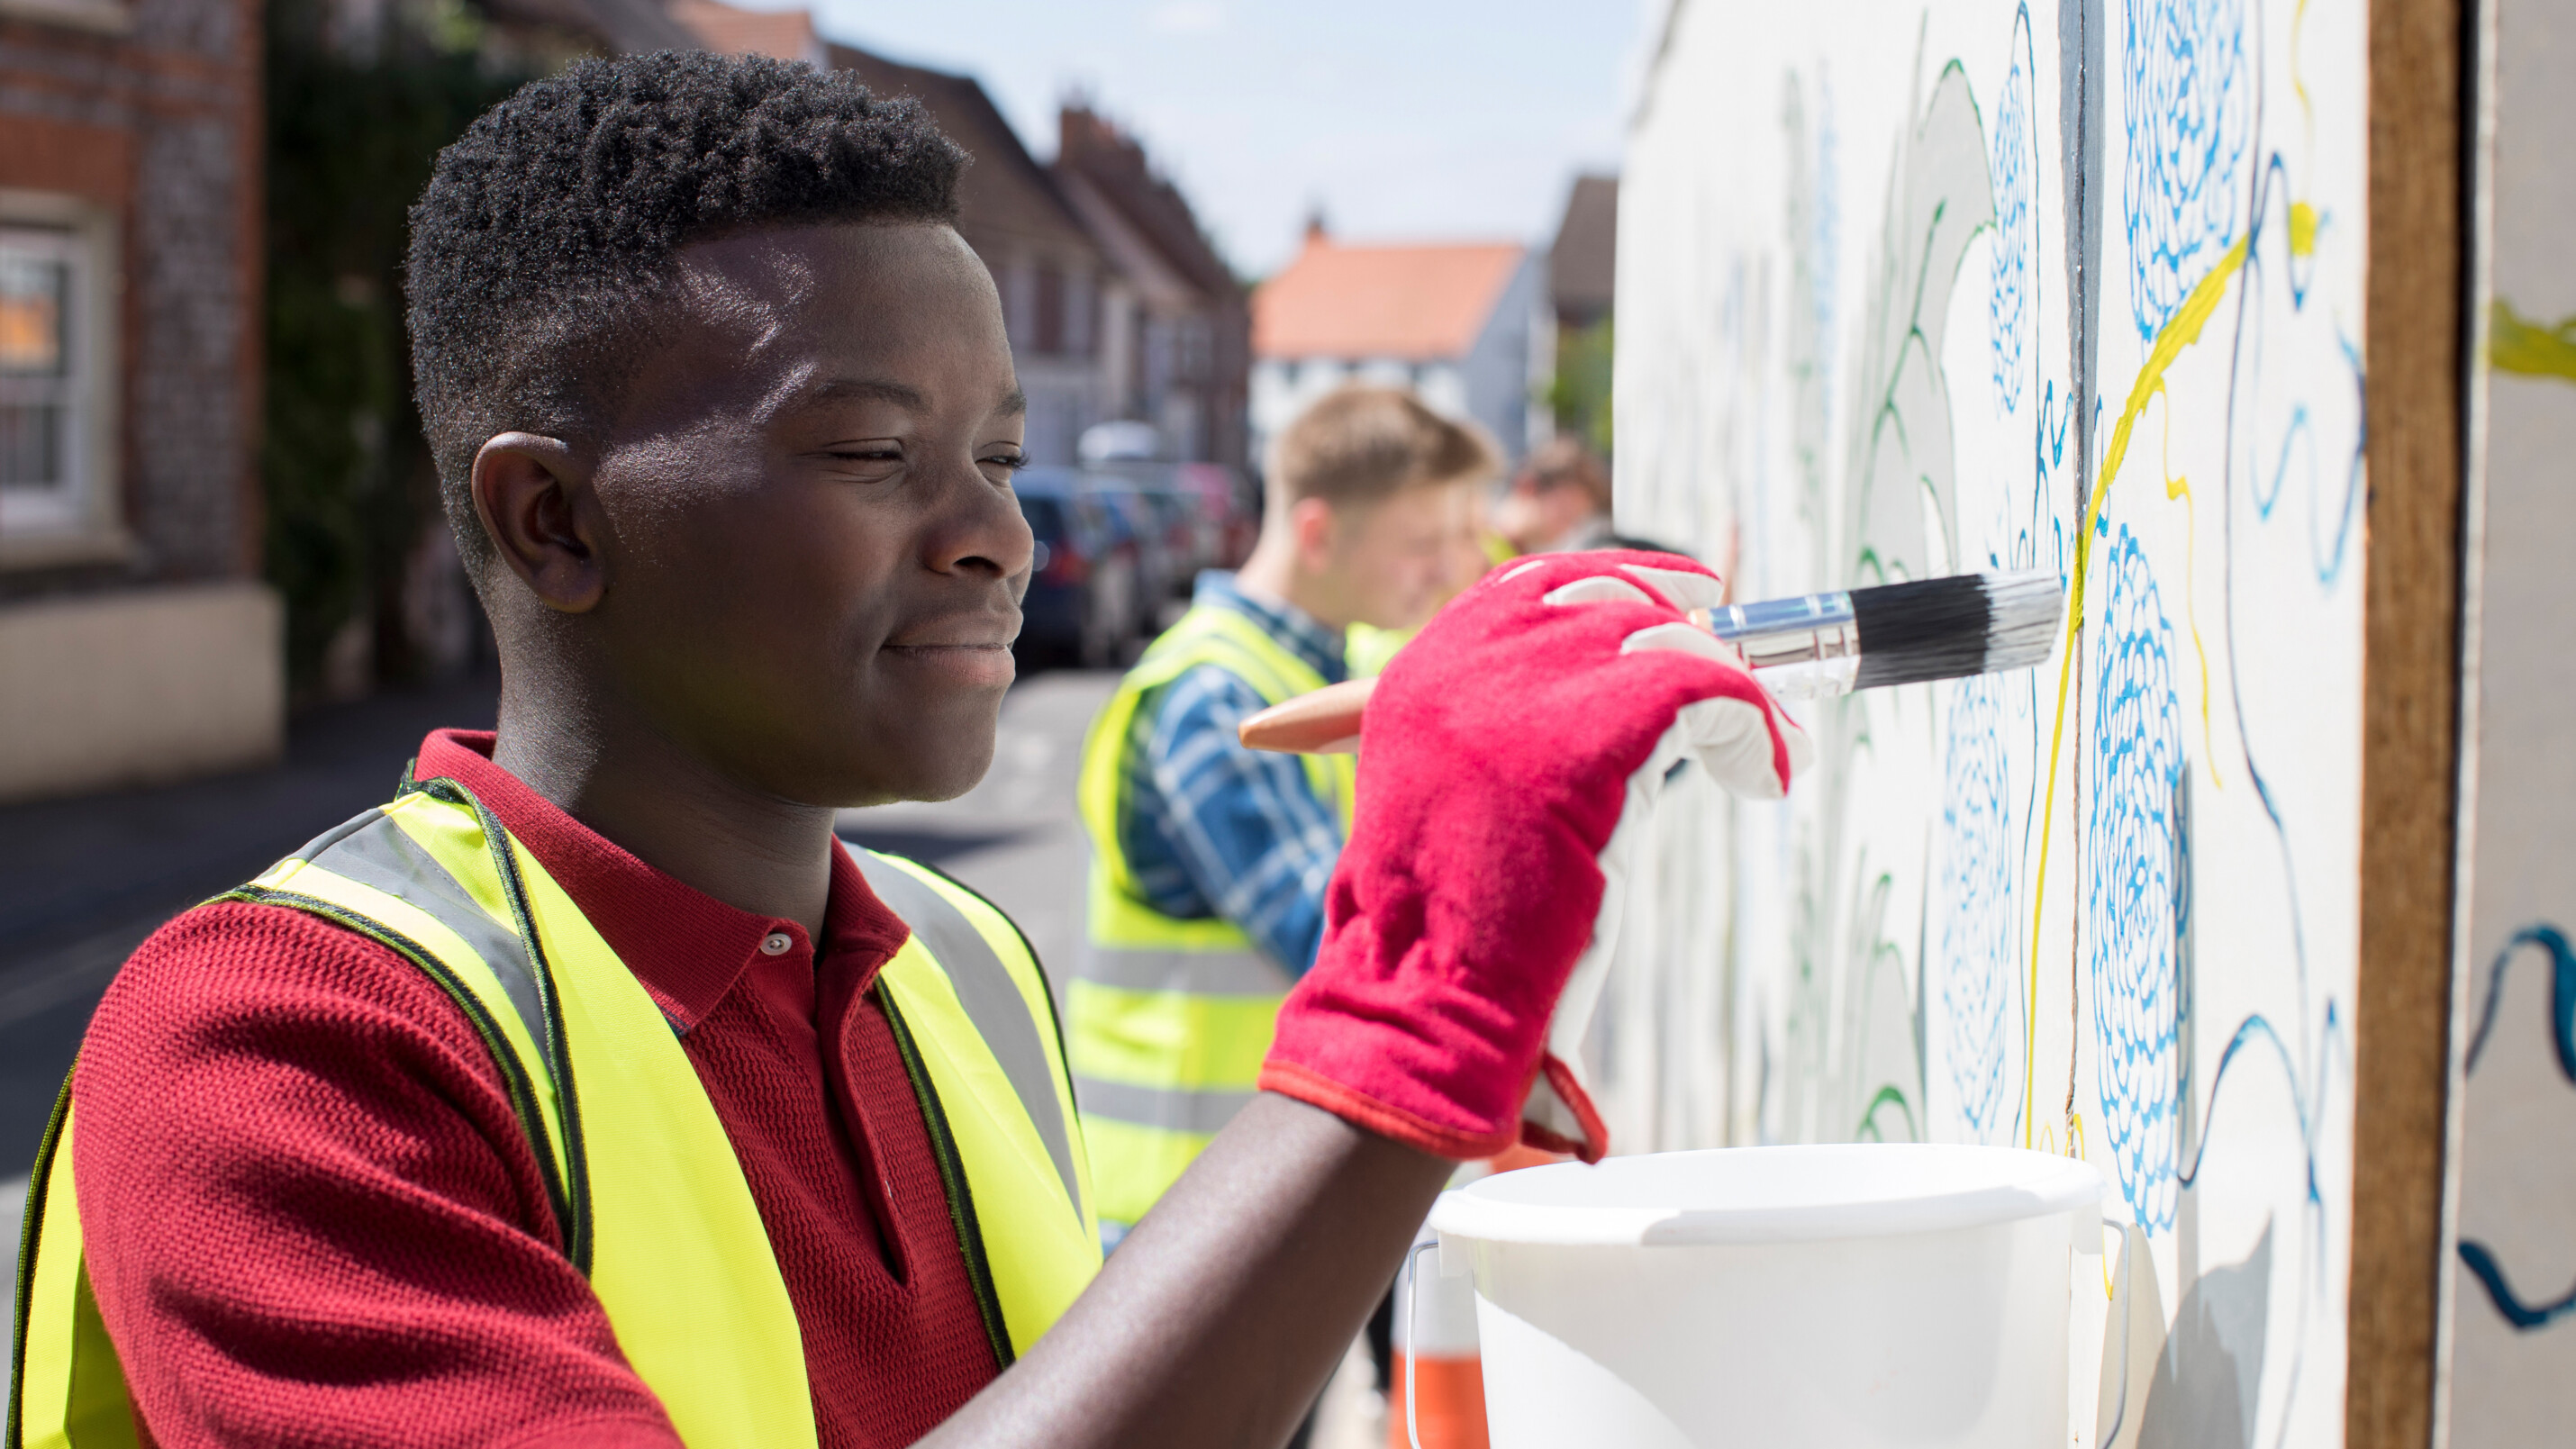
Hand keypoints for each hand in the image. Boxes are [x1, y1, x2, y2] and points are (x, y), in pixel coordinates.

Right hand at [1258, 550, 1811, 1162]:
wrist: (1426, 993)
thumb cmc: (1445, 932)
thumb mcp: (1456, 809)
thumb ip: (1503, 745)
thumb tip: (1610, 716)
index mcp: (1423, 676)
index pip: (1529, 587)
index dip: (1618, 584)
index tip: (1685, 601)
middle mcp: (1467, 664)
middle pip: (1606, 596)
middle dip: (1683, 626)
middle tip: (1735, 678)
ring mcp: (1527, 690)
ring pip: (1667, 640)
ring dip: (1729, 688)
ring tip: (1763, 746)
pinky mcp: (1596, 730)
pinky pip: (1711, 692)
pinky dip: (1755, 730)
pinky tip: (1765, 775)